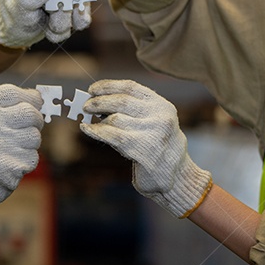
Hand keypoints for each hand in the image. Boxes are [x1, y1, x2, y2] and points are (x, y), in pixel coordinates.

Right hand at [0, 84, 44, 219]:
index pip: (11, 92)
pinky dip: (26, 161)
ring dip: (29, 144)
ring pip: (34, 136)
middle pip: (29, 112)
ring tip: (11, 149)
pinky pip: (32, 157)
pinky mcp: (8, 168)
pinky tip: (10, 164)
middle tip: (25, 128)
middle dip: (35, 120)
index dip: (29, 97)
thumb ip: (2, 106)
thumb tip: (38, 97)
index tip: (35, 102)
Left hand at [80, 79, 211, 217]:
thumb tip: (99, 103)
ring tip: (89, 121)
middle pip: (121, 101)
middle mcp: (160, 116)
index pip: (131, 87)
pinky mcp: (142, 149)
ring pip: (115, 119)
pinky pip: (112, 136)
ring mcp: (152, 132)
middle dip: (99, 102)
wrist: (177, 178)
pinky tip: (87, 129)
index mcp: (162, 106)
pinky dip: (95, 131)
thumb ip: (134, 113)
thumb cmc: (160, 149)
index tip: (93, 89)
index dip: (108, 86)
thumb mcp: (155, 124)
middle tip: (86, 106)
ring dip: (98, 120)